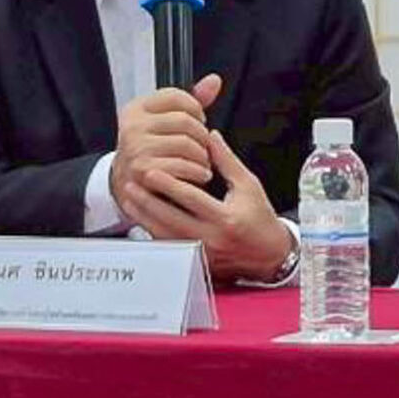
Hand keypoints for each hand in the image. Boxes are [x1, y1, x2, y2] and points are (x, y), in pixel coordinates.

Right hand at [110, 75, 222, 206]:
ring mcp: (136, 148)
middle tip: (204, 147)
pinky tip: (199, 174)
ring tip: (203, 162)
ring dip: (203, 156)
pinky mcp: (144, 171)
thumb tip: (214, 81)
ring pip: (187, 144)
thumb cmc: (152, 151)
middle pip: (185, 121)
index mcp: (136, 109)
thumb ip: (191, 102)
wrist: (128, 185)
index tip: (198, 120)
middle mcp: (133, 126)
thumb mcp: (164, 122)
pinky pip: (183, 166)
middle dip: (202, 136)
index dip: (196, 109)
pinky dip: (198, 172)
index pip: (177, 96)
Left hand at [115, 127, 295, 283]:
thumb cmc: (260, 217)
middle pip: (171, 220)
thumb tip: (209, 136)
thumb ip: (226, 161)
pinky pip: (169, 247)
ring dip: (144, 217)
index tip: (151, 171)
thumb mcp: (248, 184)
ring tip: (128, 199)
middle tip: (129, 183)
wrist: (270, 254)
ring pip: (165, 236)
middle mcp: (212, 238)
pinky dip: (153, 231)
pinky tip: (140, 218)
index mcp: (226, 218)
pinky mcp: (195, 261)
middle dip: (148, 201)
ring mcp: (202, 253)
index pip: (192, 199)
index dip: (169, 184)